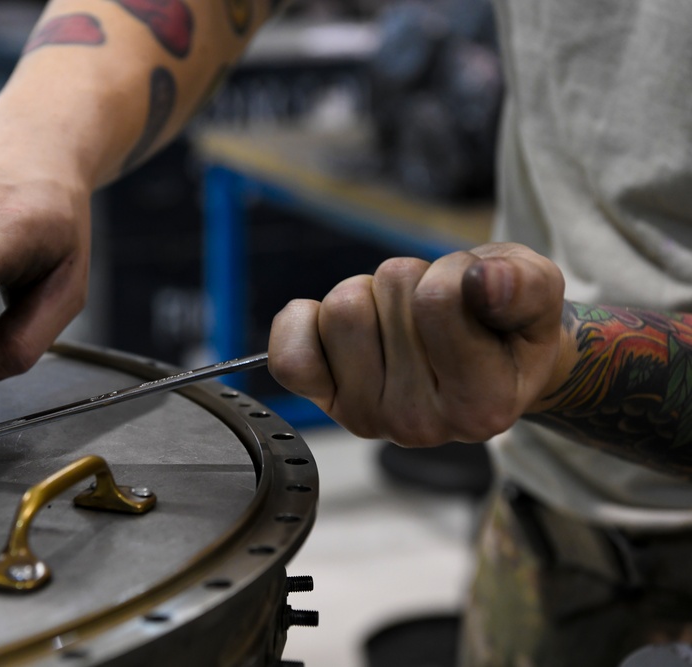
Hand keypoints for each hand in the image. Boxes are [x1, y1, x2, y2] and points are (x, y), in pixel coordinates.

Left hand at [268, 243, 567, 445]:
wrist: (484, 364)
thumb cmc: (506, 324)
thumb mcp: (538, 292)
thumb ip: (523, 285)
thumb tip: (484, 281)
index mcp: (481, 406)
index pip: (436, 301)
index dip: (454, 271)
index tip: (473, 293)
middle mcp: (419, 425)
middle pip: (384, 295)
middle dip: (411, 282)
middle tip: (435, 311)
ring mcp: (366, 418)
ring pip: (341, 309)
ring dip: (370, 295)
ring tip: (402, 320)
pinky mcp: (325, 403)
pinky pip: (289, 353)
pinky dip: (306, 321)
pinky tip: (344, 329)